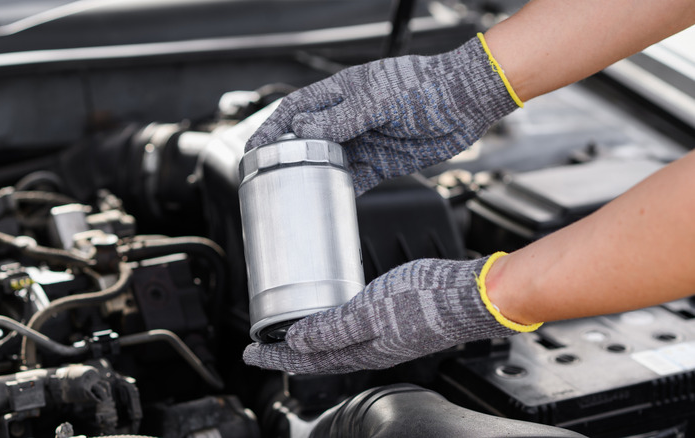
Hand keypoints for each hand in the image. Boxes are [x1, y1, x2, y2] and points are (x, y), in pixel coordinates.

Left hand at [243, 254, 540, 373]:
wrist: (472, 295)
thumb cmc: (426, 300)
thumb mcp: (370, 310)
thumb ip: (332, 328)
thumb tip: (294, 342)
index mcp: (362, 350)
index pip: (306, 359)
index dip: (274, 355)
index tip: (250, 352)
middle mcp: (371, 349)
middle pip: (316, 356)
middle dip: (285, 352)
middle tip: (258, 347)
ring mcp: (385, 337)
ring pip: (334, 346)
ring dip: (307, 342)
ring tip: (288, 334)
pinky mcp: (397, 322)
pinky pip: (353, 333)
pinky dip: (331, 329)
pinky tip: (333, 317)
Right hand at [245, 36, 519, 195]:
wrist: (466, 101)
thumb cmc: (426, 86)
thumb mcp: (377, 99)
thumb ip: (340, 118)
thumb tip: (304, 130)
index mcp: (341, 93)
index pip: (296, 111)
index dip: (273, 129)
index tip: (254, 148)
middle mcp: (349, 117)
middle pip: (309, 140)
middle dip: (289, 158)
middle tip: (270, 179)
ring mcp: (366, 140)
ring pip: (331, 163)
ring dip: (315, 178)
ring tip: (297, 195)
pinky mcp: (384, 160)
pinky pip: (357, 179)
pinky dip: (343, 191)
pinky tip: (332, 201)